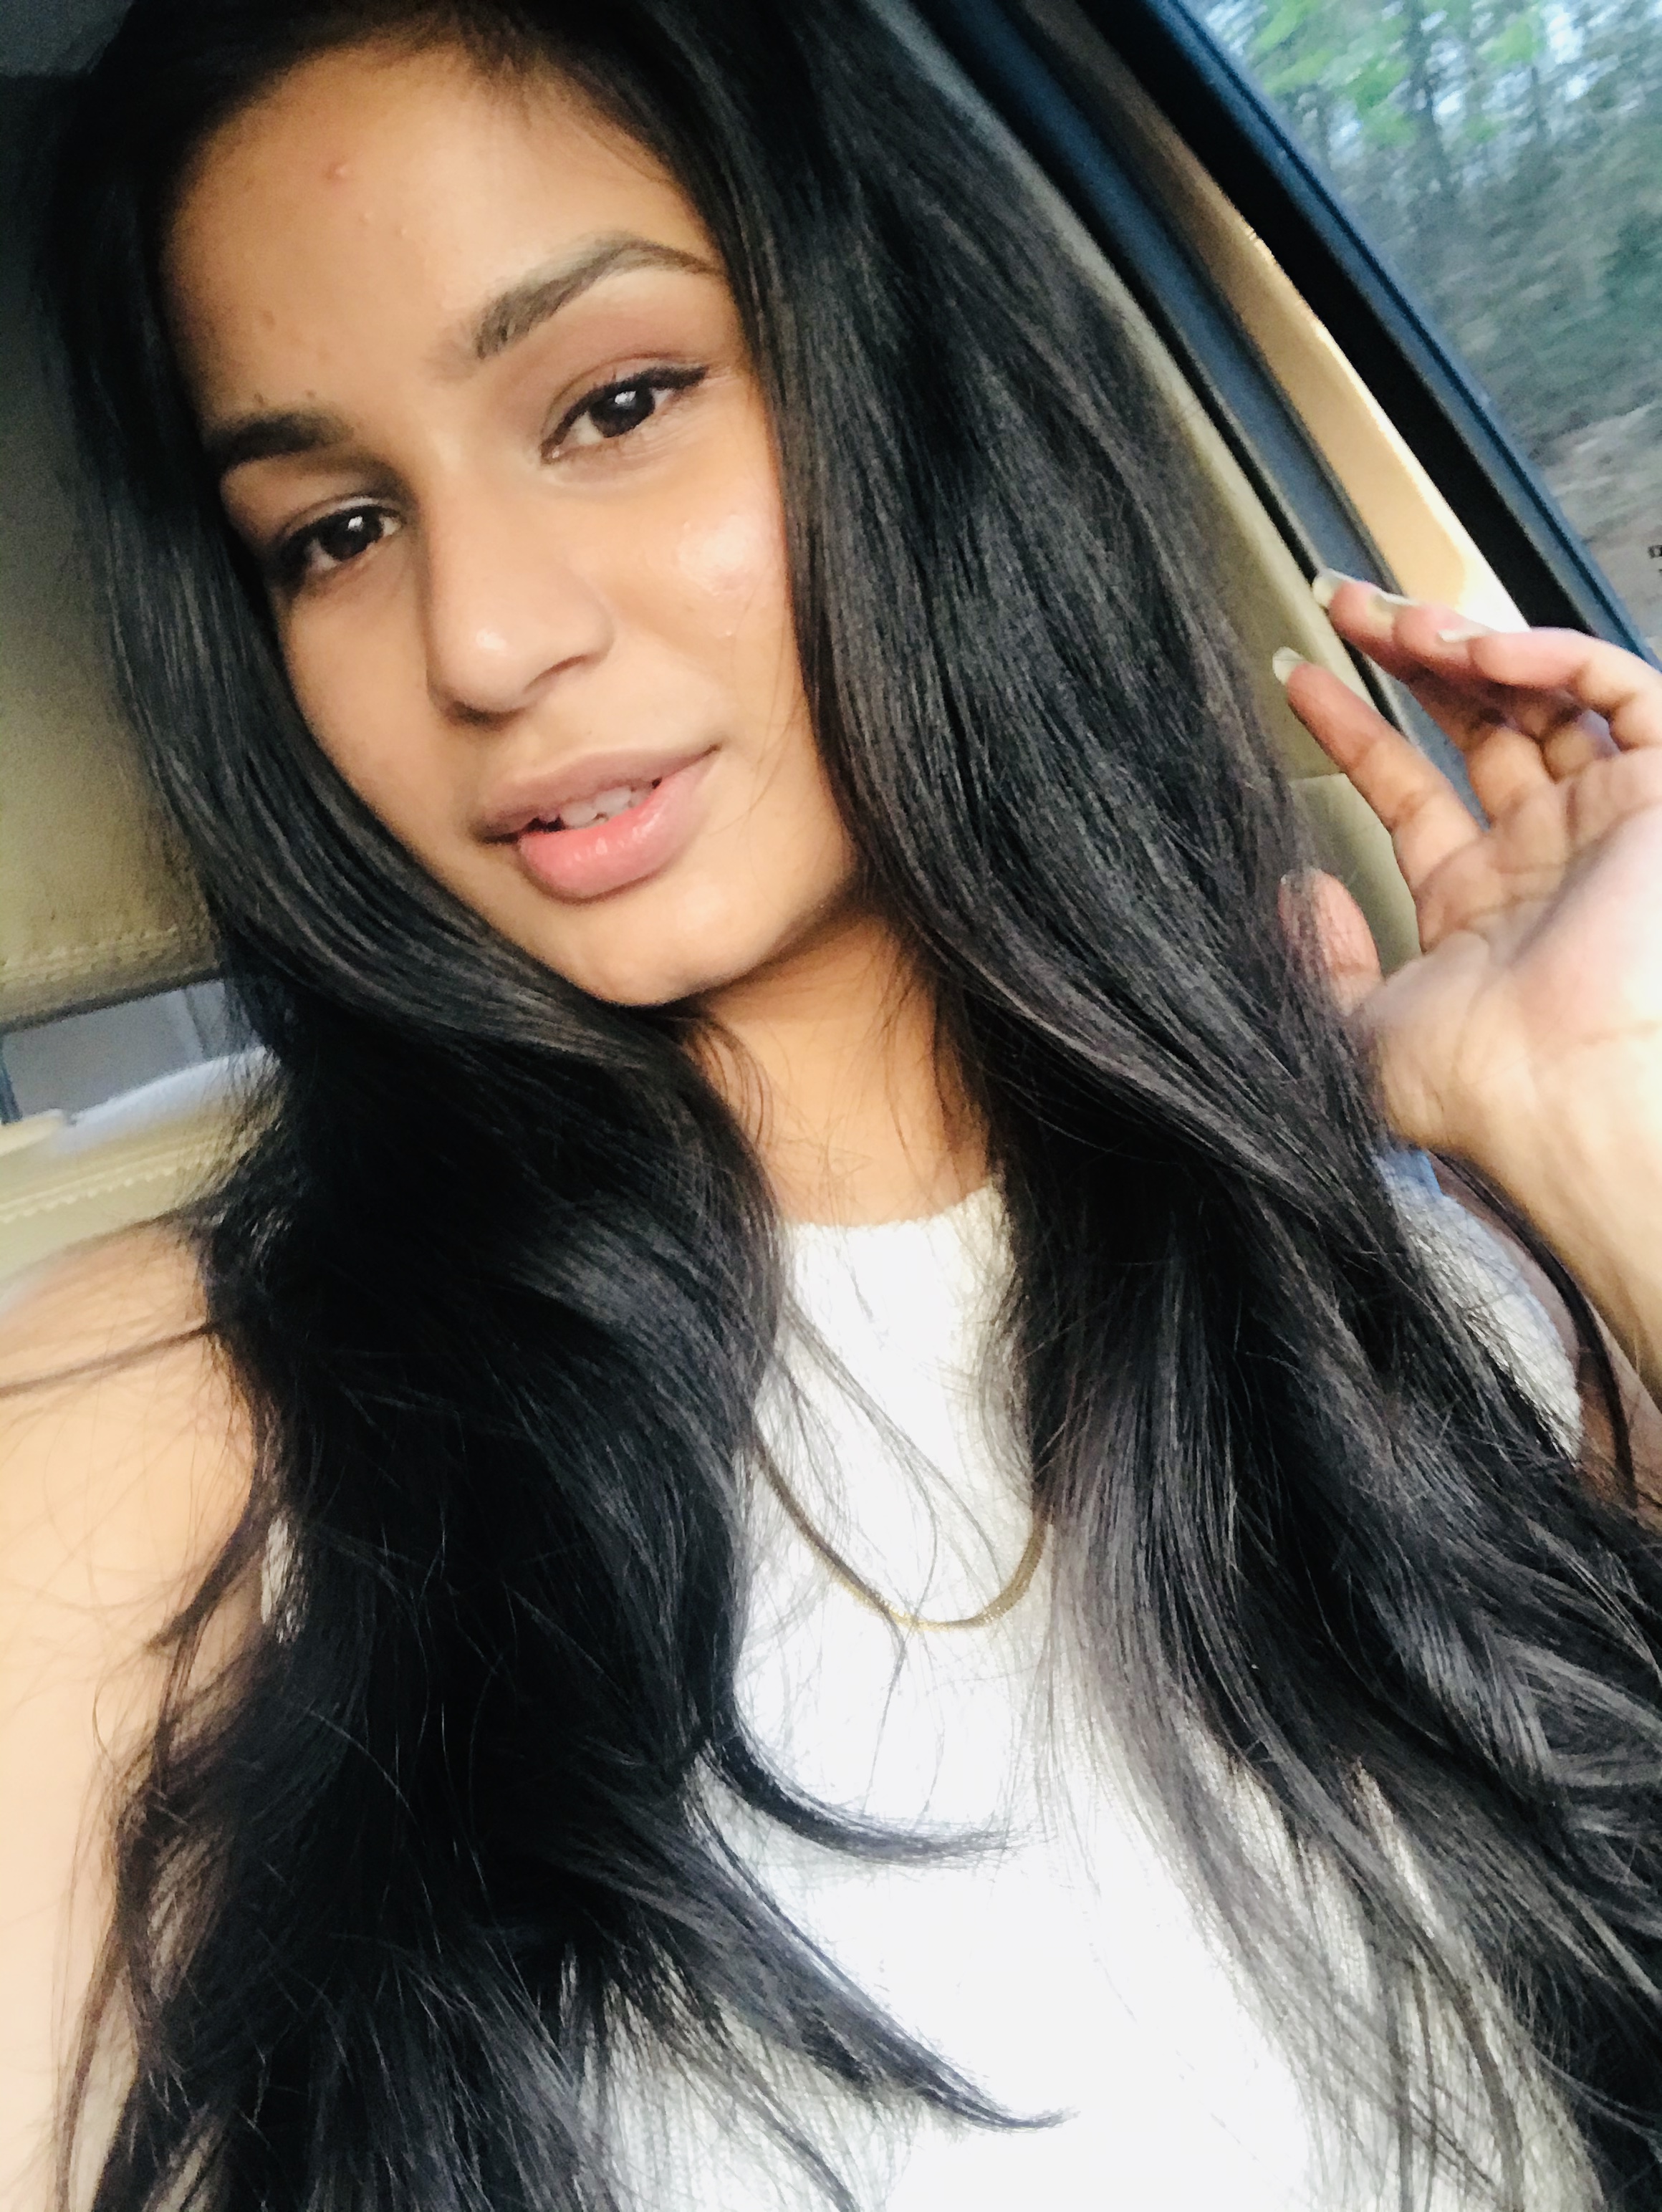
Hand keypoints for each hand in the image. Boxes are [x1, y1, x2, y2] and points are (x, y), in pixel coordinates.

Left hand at [1279, 578, 1661, 1383]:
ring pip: (1539, 695)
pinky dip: (1554, 655)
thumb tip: (1295, 890)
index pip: (1408, 788)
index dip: (1352, 728)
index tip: (1293, 676)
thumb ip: (1315, 963)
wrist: (1561, 1091)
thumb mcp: (1353, 1029)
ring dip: (1464, 642)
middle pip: (1474, 723)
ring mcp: (1605, 821)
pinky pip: (1623, 691)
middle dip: (1405, 656)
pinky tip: (1477, 648)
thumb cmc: (1471, 1084)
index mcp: (1477, 906)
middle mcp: (1543, 856)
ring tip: (1389, 617)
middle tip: (1340, 605)